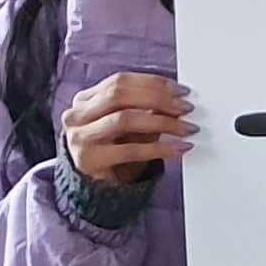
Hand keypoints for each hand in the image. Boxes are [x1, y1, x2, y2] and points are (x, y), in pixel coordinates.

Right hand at [60, 71, 188, 183]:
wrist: (91, 184)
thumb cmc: (111, 149)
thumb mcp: (125, 125)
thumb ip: (145, 110)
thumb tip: (178, 101)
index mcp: (85, 99)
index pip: (120, 81)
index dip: (153, 83)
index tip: (181, 90)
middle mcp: (78, 114)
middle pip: (120, 95)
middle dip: (158, 99)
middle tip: (186, 108)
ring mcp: (80, 136)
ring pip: (125, 119)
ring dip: (162, 122)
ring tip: (187, 128)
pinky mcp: (89, 159)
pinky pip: (130, 150)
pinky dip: (159, 148)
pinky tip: (178, 148)